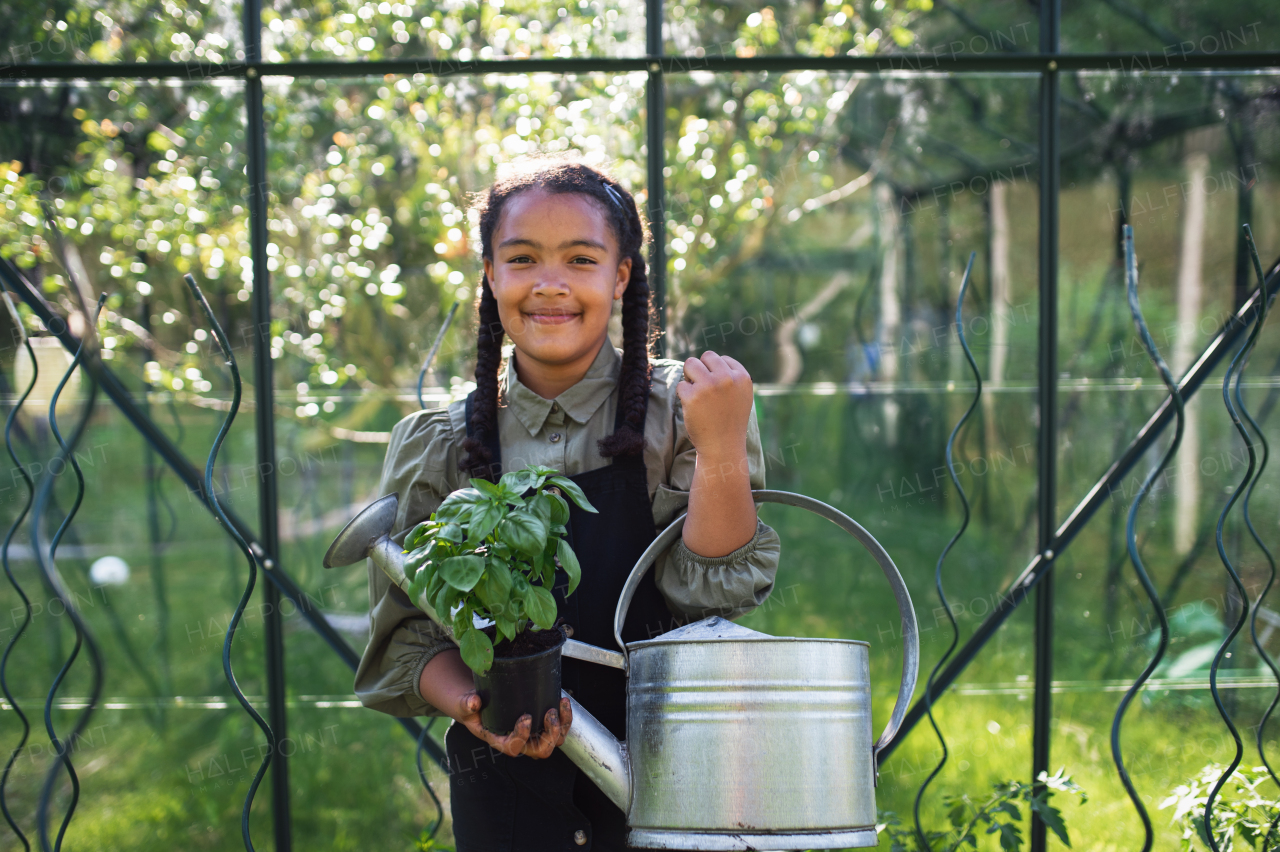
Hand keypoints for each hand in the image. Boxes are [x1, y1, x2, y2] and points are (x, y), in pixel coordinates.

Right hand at [455, 692, 572, 758]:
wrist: (482, 706)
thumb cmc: (474, 710)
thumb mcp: (465, 705)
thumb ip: (466, 703)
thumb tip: (473, 702)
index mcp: (501, 741)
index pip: (514, 747)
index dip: (522, 736)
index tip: (526, 717)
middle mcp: (520, 742)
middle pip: (541, 750)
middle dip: (549, 735)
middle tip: (549, 714)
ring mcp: (534, 736)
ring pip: (554, 741)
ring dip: (561, 726)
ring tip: (560, 705)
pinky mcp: (542, 725)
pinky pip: (560, 728)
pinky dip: (565, 717)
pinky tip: (563, 700)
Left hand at [677, 350, 753, 459]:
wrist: (723, 447)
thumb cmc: (730, 421)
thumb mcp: (741, 395)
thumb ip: (731, 376)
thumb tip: (708, 358)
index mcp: (742, 377)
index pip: (721, 358)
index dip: (715, 373)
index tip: (718, 392)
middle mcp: (727, 378)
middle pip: (705, 356)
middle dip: (701, 370)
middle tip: (704, 390)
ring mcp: (709, 386)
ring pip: (690, 364)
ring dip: (689, 377)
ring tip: (697, 394)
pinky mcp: (692, 396)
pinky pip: (681, 385)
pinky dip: (684, 396)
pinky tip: (693, 409)